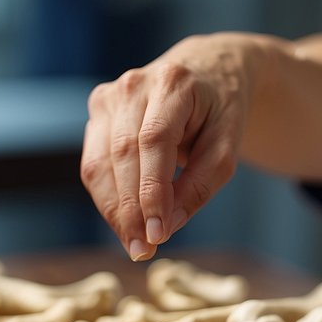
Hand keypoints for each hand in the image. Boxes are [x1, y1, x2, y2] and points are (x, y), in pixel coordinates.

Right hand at [82, 34, 254, 260]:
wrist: (208, 70)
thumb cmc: (221, 112)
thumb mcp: (228, 147)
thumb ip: (200, 185)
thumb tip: (167, 226)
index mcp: (173, 83)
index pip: (153, 142)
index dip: (151, 191)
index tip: (156, 234)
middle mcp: (133, 84)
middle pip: (121, 155)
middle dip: (130, 209)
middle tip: (143, 251)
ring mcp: (109, 96)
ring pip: (99, 163)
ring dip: (114, 210)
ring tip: (134, 245)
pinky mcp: (98, 111)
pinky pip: (94, 163)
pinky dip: (108, 198)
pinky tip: (125, 223)